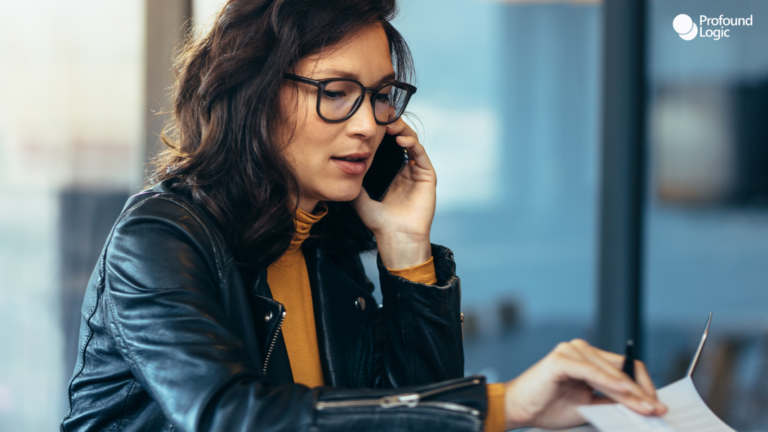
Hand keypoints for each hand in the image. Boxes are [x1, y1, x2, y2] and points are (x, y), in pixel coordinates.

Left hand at [351, 118, 435, 269]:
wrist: (395, 237)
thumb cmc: (378, 222)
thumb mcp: (359, 196)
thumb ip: (352, 180)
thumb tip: (339, 164)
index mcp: (390, 172)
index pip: (386, 145)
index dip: (380, 132)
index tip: (370, 122)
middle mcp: (405, 169)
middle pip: (400, 139)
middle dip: (391, 126)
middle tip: (381, 116)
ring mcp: (417, 171)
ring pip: (412, 142)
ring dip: (402, 130)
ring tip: (390, 124)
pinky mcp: (428, 176)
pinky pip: (421, 154)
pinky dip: (412, 144)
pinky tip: (401, 139)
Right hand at [502, 339, 666, 430]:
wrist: (517, 409)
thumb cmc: (546, 406)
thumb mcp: (588, 406)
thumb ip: (610, 402)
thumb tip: (640, 406)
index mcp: (587, 358)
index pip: (625, 368)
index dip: (643, 386)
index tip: (655, 405)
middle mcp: (580, 349)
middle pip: (622, 369)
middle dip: (641, 392)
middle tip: (656, 409)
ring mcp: (571, 351)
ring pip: (610, 372)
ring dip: (630, 392)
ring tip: (645, 407)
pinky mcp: (561, 359)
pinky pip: (592, 372)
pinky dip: (610, 382)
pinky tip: (624, 392)